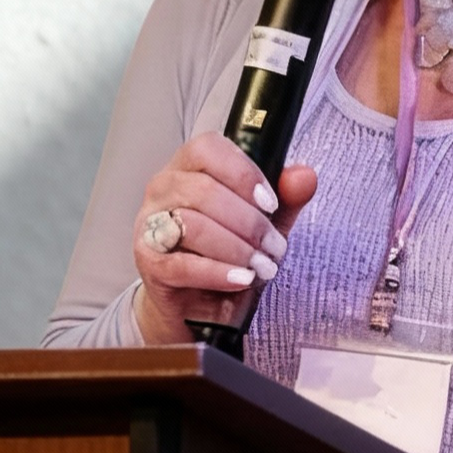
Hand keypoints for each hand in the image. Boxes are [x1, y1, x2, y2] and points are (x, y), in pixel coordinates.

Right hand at [131, 134, 317, 343]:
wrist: (198, 303)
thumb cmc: (230, 252)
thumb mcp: (266, 221)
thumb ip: (287, 197)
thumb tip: (305, 176)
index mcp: (189, 167)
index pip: (207, 148)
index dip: (242, 172)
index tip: (271, 202)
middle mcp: (162, 189)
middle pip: (204, 190)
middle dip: (249, 222)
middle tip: (275, 247)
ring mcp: (148, 225)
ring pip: (192, 224)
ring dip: (236, 248)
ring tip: (263, 267)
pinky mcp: (147, 262)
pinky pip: (180, 264)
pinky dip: (217, 272)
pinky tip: (242, 279)